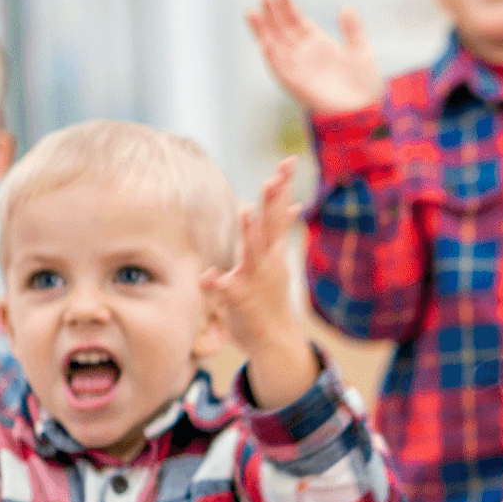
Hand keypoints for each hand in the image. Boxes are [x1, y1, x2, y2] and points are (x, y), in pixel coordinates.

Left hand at [201, 157, 317, 408]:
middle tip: (274, 179)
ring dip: (250, 233)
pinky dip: (217, 283)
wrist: (275, 341)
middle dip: (273, 202)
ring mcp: (255, 279)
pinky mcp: (241, 301)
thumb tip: (294, 205)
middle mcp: (267, 260)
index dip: (284, 186)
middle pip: (271, 225)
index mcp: (273, 249)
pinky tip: (208, 276)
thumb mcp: (278, 259)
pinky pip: (227, 290)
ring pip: (253, 252)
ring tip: (244, 212)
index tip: (289, 160)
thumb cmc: (270, 297)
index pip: (279, 211)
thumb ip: (280, 230)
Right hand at [246, 0, 382, 115]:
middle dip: (272, 14)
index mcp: (318, 43)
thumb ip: (352, 30)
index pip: (297, 21)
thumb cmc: (364, 84)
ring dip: (263, 31)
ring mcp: (298, 68)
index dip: (288, 7)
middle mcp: (304, 53)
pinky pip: (280, 70)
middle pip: (282, 30)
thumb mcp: (361, 51)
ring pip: (275, 46)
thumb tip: (346, 7)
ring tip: (252, 13)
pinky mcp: (296, 85)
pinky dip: (272, 58)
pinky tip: (264, 44)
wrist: (363, 111)